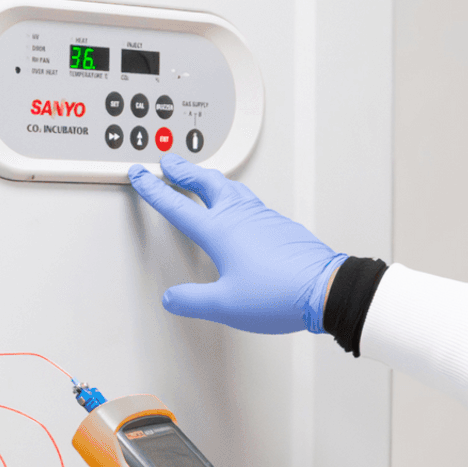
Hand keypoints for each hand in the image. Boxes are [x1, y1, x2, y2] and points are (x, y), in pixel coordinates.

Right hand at [128, 154, 345, 333]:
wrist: (326, 289)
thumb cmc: (279, 294)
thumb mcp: (225, 305)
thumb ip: (193, 301)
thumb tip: (173, 298)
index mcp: (220, 231)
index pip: (178, 206)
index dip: (155, 190)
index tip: (141, 175)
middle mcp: (241, 217)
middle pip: (206, 184)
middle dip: (185, 170)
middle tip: (169, 160)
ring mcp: (264, 218)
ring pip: (231, 187)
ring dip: (210, 178)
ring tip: (200, 175)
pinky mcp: (281, 226)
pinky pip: (251, 201)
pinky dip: (235, 194)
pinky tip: (239, 203)